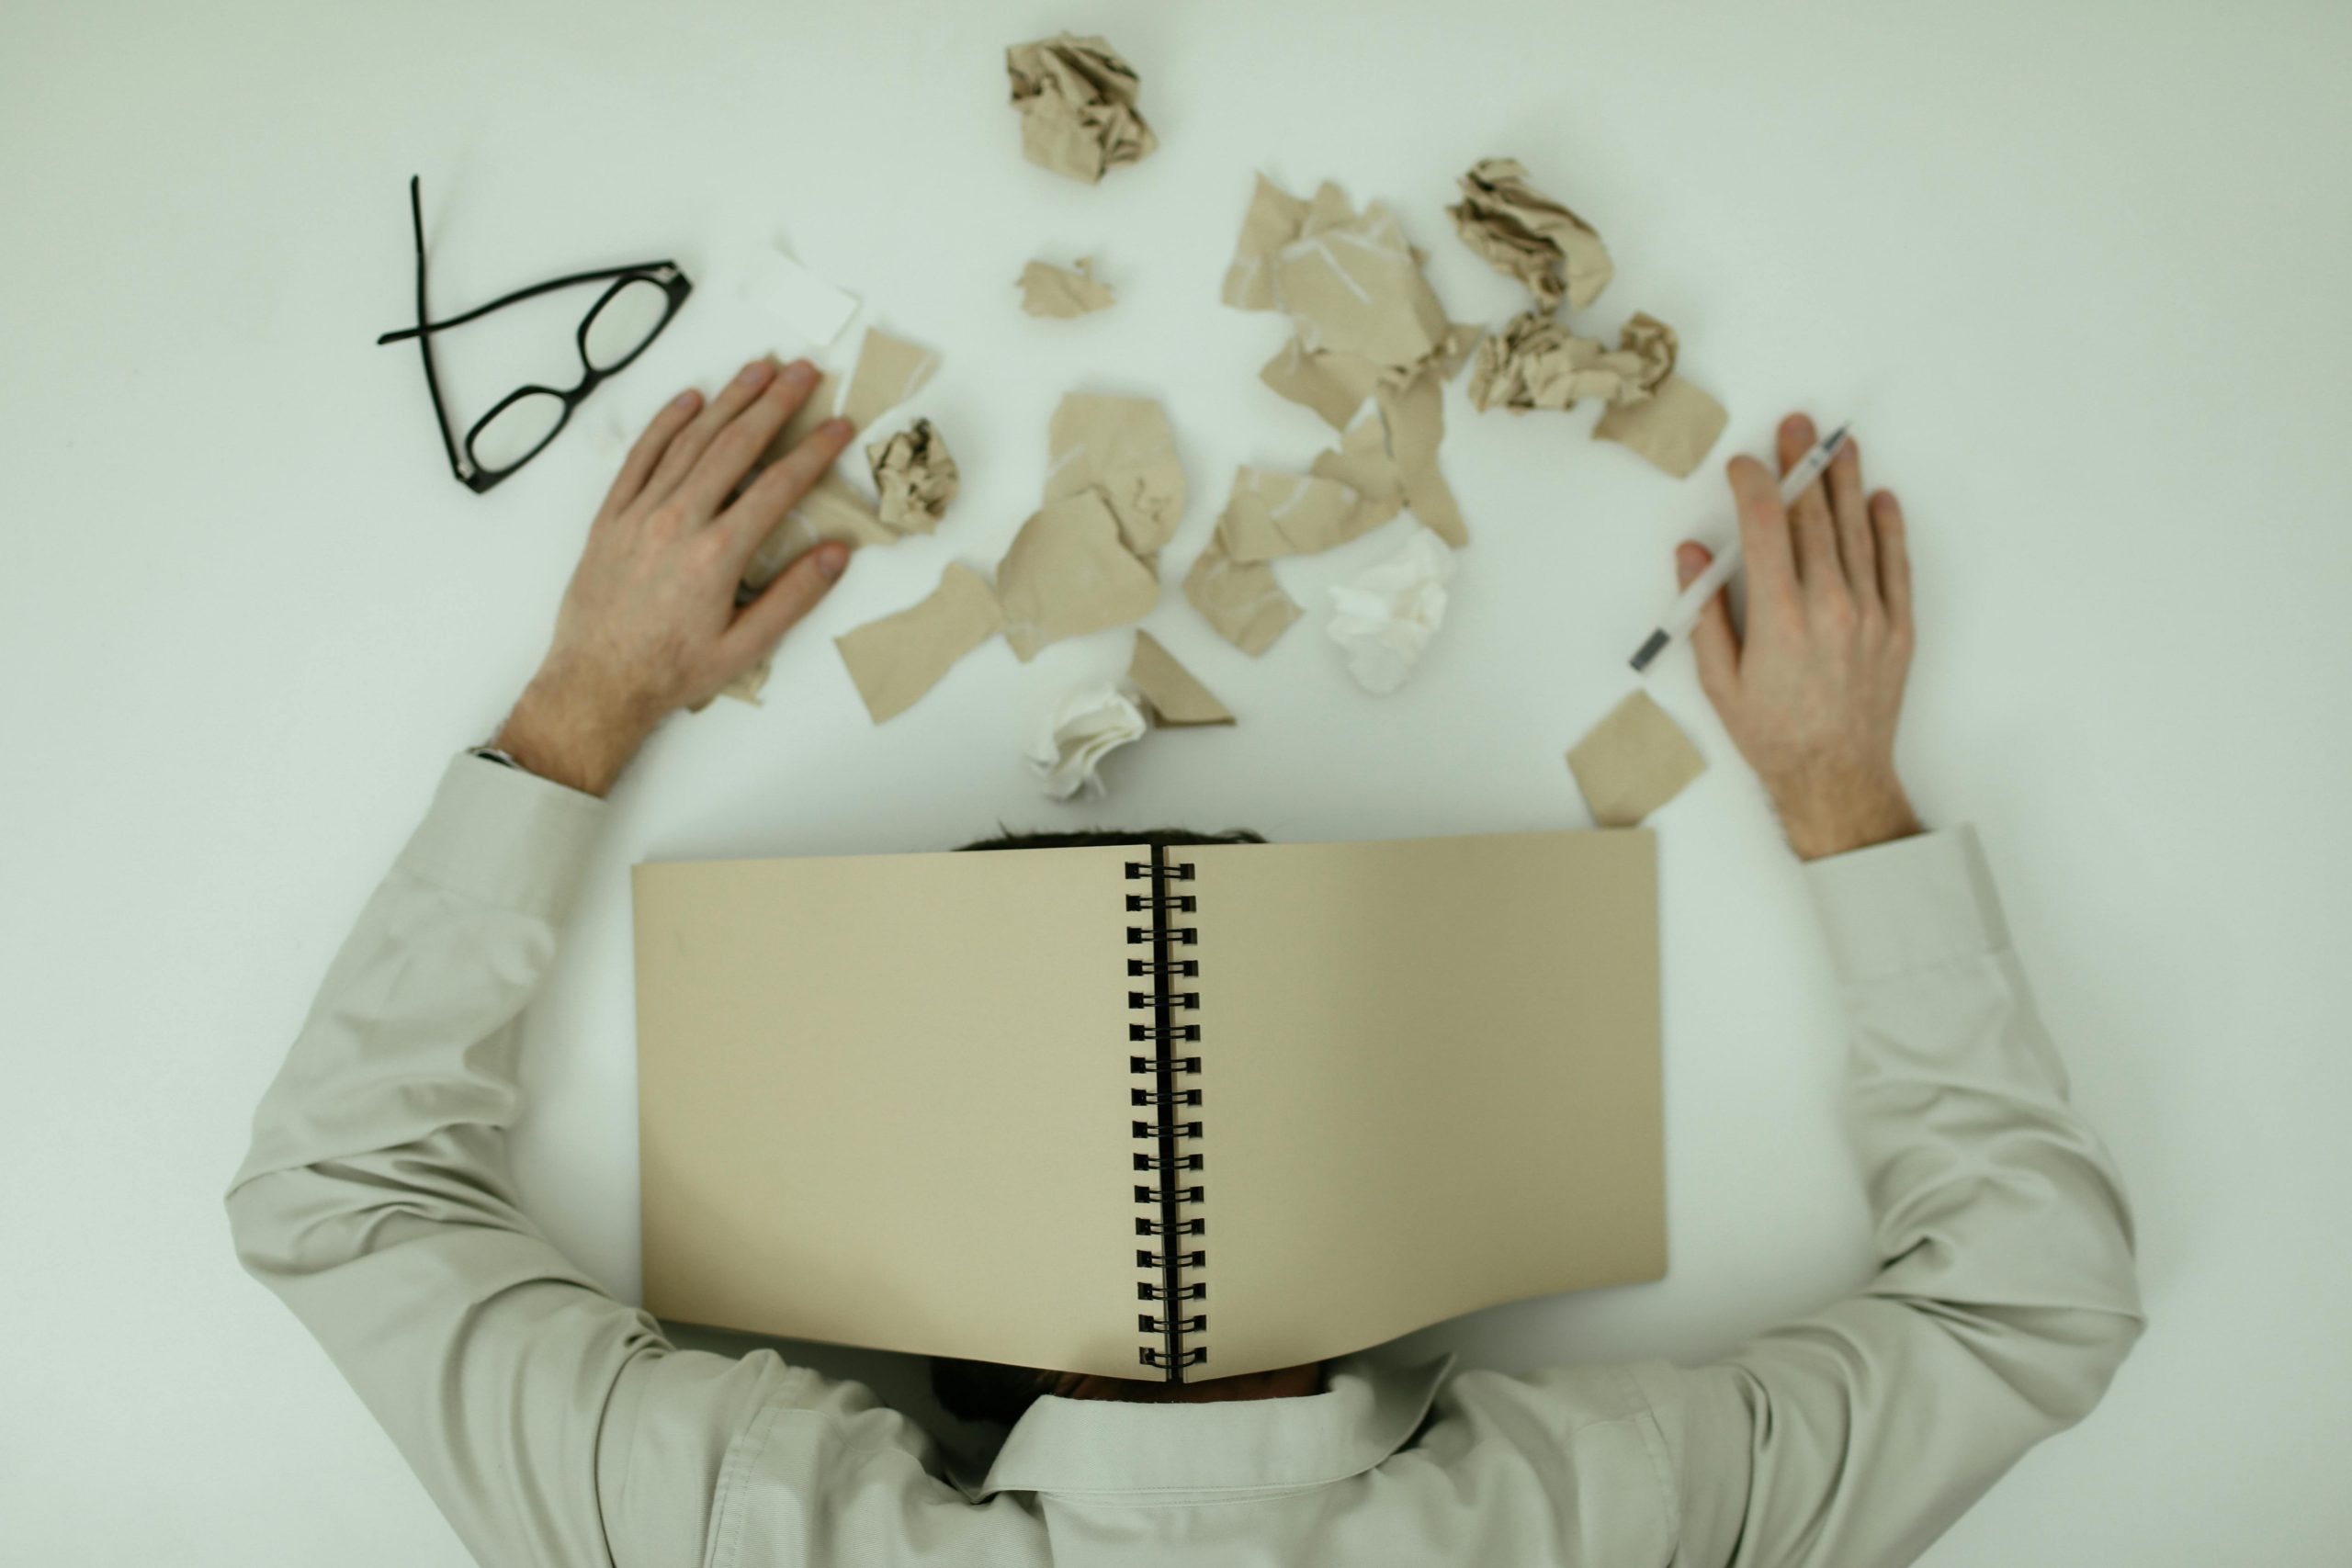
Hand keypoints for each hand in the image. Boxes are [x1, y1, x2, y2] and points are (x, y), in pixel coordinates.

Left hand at [495, 357, 853, 795]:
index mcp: (716, 556)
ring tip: (757, 369)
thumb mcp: (744, 647)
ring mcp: (639, 513)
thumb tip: (835, 554)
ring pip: (690, 440)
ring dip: (727, 399)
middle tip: (802, 371)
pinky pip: (641, 456)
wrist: (596, 682)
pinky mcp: (610, 516)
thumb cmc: (670, 671)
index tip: (838, 426)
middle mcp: (677, 522)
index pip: (777, 487)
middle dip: (774, 403)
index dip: (813, 452)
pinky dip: (666, 423)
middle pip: (734, 446)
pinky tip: (690, 399)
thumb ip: (793, 597)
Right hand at [1678, 412, 1921, 860]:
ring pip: (1856, 530)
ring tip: (1839, 445)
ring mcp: (1870, 614)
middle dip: (1802, 466)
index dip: (1754, 486)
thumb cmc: (1772, 734)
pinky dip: (1887, 527)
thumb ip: (1705, 611)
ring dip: (1846, 482)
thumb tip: (1694, 555)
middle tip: (1798, 427)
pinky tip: (1879, 498)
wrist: (1835, 777)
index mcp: (1779, 618)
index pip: (1766, 528)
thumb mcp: (1718, 680)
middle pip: (1814, 517)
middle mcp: (1830, 607)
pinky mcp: (1897, 626)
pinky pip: (1894, 563)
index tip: (1744, 465)